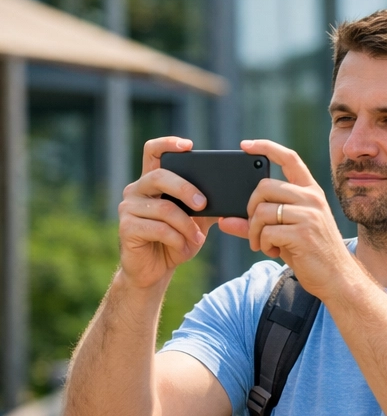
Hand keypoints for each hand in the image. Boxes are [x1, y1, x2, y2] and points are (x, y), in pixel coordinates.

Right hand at [115, 137, 218, 289]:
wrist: (156, 271)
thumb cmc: (175, 241)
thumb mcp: (197, 220)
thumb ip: (207, 204)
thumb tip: (231, 193)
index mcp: (152, 183)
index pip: (153, 152)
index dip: (168, 144)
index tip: (189, 146)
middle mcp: (136, 190)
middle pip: (160, 177)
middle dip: (186, 189)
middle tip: (203, 204)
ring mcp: (128, 208)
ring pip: (164, 208)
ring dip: (186, 225)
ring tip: (196, 238)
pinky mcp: (126, 227)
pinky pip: (159, 228)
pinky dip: (177, 239)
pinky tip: (182, 246)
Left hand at [220, 139, 357, 301]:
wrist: (337, 278)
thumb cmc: (311, 254)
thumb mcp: (285, 233)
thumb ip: (257, 224)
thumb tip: (224, 221)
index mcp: (311, 192)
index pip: (289, 158)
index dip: (266, 147)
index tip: (245, 145)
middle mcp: (312, 199)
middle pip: (264, 186)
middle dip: (250, 208)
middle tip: (253, 226)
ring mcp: (309, 215)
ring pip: (262, 210)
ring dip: (254, 231)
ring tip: (262, 244)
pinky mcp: (303, 233)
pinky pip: (267, 231)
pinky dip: (263, 243)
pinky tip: (273, 251)